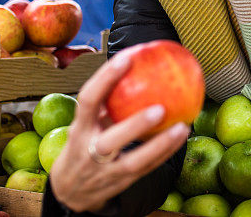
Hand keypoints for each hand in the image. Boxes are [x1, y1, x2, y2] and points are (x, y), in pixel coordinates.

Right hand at [50, 55, 189, 212]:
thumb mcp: (87, 123)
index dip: (105, 79)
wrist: (69, 191)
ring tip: (182, 127)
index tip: (127, 58)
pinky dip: (166, 153)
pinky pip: (147, 168)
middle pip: (110, 141)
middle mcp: (88, 151)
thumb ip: (107, 102)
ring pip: (134, 161)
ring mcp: (104, 171)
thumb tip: (136, 65)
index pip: (88, 100)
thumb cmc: (83, 144)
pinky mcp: (120, 183)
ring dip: (160, 145)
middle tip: (160, 108)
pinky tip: (182, 136)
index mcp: (79, 129)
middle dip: (135, 125)